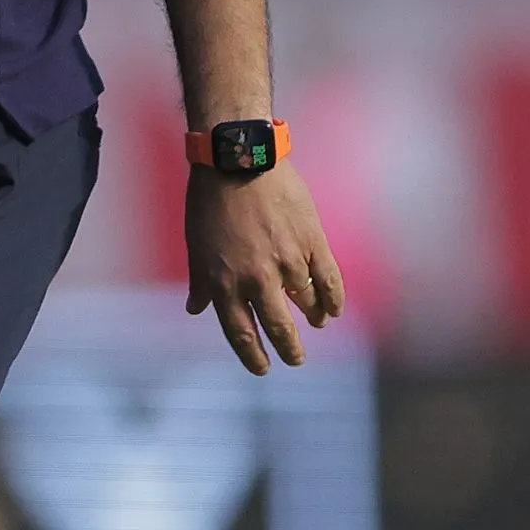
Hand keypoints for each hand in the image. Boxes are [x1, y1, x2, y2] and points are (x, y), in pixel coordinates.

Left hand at [184, 165, 343, 373]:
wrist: (238, 160)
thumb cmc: (209, 201)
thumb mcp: (195, 245)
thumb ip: (200, 282)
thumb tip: (195, 309)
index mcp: (223, 283)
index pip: (241, 334)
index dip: (253, 357)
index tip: (263, 369)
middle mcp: (256, 280)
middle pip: (279, 328)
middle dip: (289, 349)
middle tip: (296, 360)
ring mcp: (287, 262)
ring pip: (307, 304)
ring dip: (313, 318)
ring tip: (316, 324)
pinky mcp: (312, 242)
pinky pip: (329, 280)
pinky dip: (334, 299)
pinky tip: (334, 310)